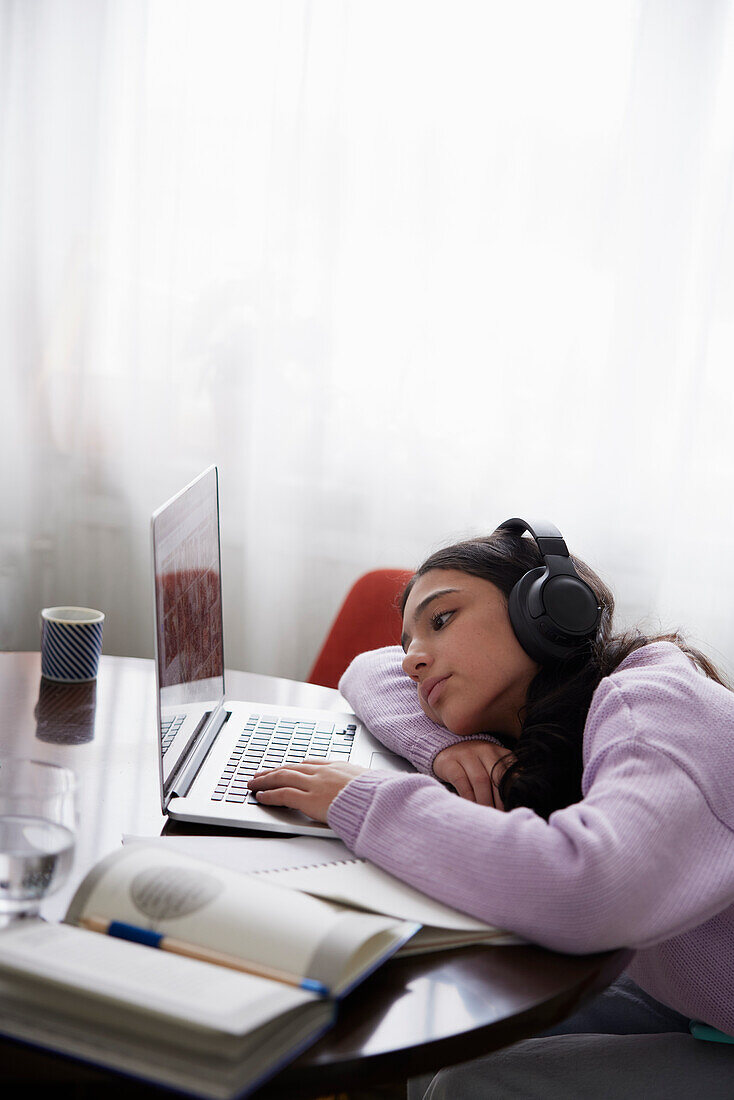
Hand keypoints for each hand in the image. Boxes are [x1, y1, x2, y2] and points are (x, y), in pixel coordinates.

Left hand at [247, 760, 367, 822]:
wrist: (377, 800)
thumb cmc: (376, 794)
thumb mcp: (368, 780)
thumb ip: (356, 782)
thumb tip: (359, 786)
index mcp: (337, 766)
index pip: (308, 764)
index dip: (293, 767)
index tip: (284, 768)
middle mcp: (322, 772)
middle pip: (291, 768)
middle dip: (273, 771)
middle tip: (260, 774)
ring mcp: (314, 784)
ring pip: (283, 778)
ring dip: (265, 781)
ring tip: (254, 784)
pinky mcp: (309, 799)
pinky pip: (283, 794)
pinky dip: (270, 795)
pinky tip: (261, 797)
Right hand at [433, 741, 514, 807]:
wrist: (447, 749)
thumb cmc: (475, 764)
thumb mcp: (492, 766)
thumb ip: (505, 778)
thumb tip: (517, 800)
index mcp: (499, 753)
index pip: (510, 773)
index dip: (511, 793)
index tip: (512, 808)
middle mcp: (485, 750)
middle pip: (496, 778)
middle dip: (499, 800)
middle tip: (500, 816)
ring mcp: (466, 754)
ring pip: (480, 780)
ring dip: (485, 801)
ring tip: (486, 815)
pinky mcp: (450, 762)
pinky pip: (462, 782)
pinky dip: (468, 797)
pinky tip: (471, 807)